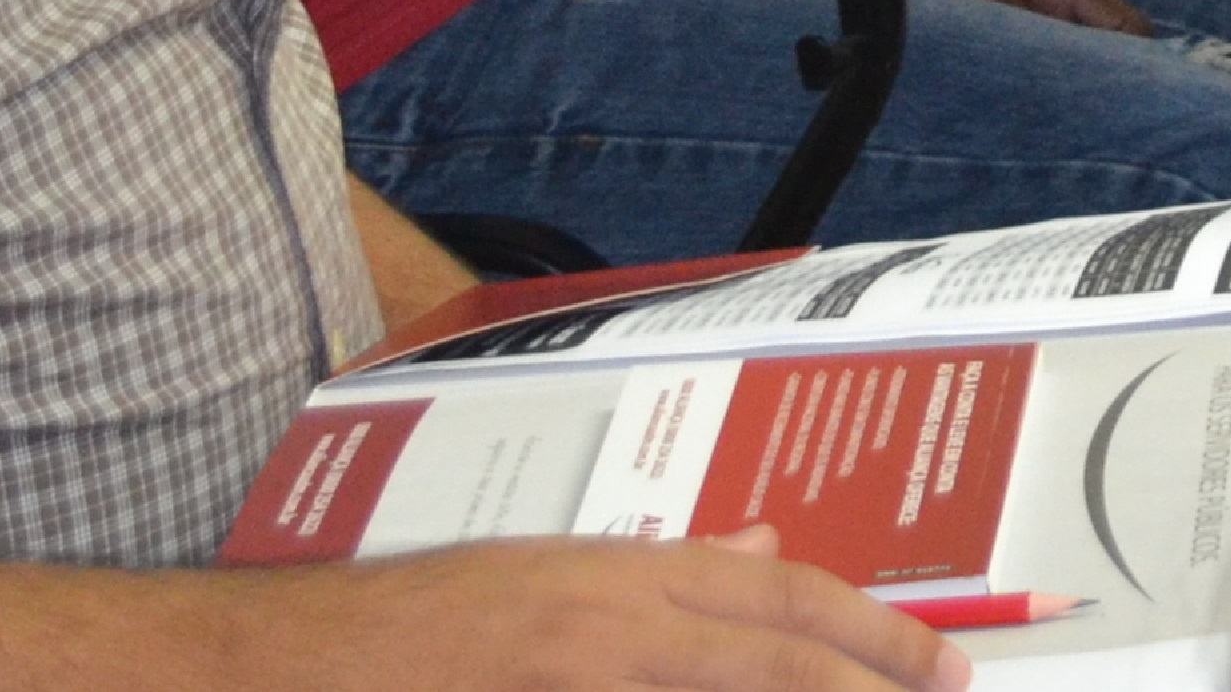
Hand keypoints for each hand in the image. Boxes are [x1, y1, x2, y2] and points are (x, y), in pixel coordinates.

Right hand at [254, 532, 968, 690]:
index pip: (777, 599)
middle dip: (868, 686)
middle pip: (772, 660)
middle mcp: (609, 633)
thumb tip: (768, 552)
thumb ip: (670, 570)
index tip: (939, 664)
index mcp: (618, 580)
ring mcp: (573, 688)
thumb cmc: (416, 626)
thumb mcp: (551, 578)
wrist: (291, 665)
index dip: (871, 633)